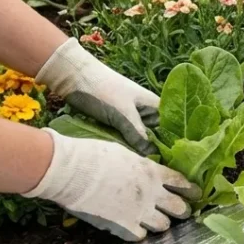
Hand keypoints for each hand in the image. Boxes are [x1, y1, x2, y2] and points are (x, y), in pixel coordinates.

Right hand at [24, 129, 199, 241]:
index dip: (191, 190)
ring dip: (160, 223)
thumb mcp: (125, 153)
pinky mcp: (123, 226)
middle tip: (180, 211)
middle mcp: (151, 194)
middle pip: (179, 208)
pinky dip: (138, 233)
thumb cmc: (93, 155)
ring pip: (163, 226)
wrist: (71, 171)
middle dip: (181, 210)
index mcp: (153, 172)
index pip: (181, 183)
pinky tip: (133, 228)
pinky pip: (140, 236)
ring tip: (156, 221)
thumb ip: (141, 165)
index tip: (196, 194)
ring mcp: (139, 212)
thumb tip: (146, 168)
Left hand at [37, 38, 158, 152]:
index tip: (169, 161)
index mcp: (154, 105)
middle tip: (150, 166)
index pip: (170, 128)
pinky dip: (123, 143)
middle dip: (152, 149)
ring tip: (135, 163)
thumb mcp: (122, 115)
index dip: (170, 144)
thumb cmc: (103, 91)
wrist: (73, 77)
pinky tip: (123, 155)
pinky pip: (124, 136)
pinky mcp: (116, 121)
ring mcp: (130, 116)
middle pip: (154, 135)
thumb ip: (138, 135)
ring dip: (135, 148)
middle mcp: (145, 111)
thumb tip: (153, 156)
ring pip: (138, 137)